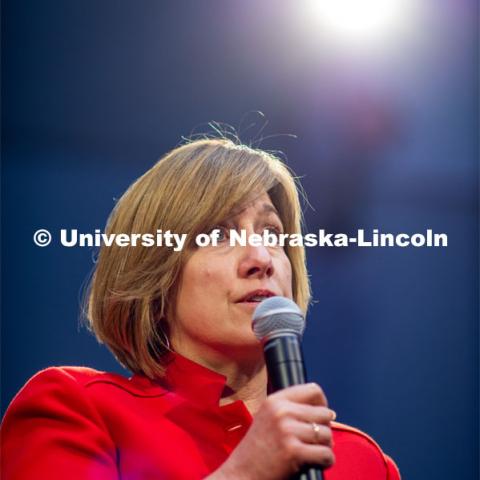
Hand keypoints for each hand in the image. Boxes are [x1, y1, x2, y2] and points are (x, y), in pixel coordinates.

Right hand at [208, 383, 334, 479]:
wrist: (241, 475)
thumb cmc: (258, 451)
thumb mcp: (269, 419)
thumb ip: (292, 410)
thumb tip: (328, 413)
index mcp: (275, 401)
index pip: (313, 390)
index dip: (322, 404)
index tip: (319, 418)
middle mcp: (281, 412)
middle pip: (324, 413)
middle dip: (325, 429)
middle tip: (314, 441)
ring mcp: (287, 431)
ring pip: (327, 434)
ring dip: (325, 447)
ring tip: (312, 453)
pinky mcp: (294, 452)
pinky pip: (326, 454)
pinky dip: (326, 461)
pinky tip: (314, 464)